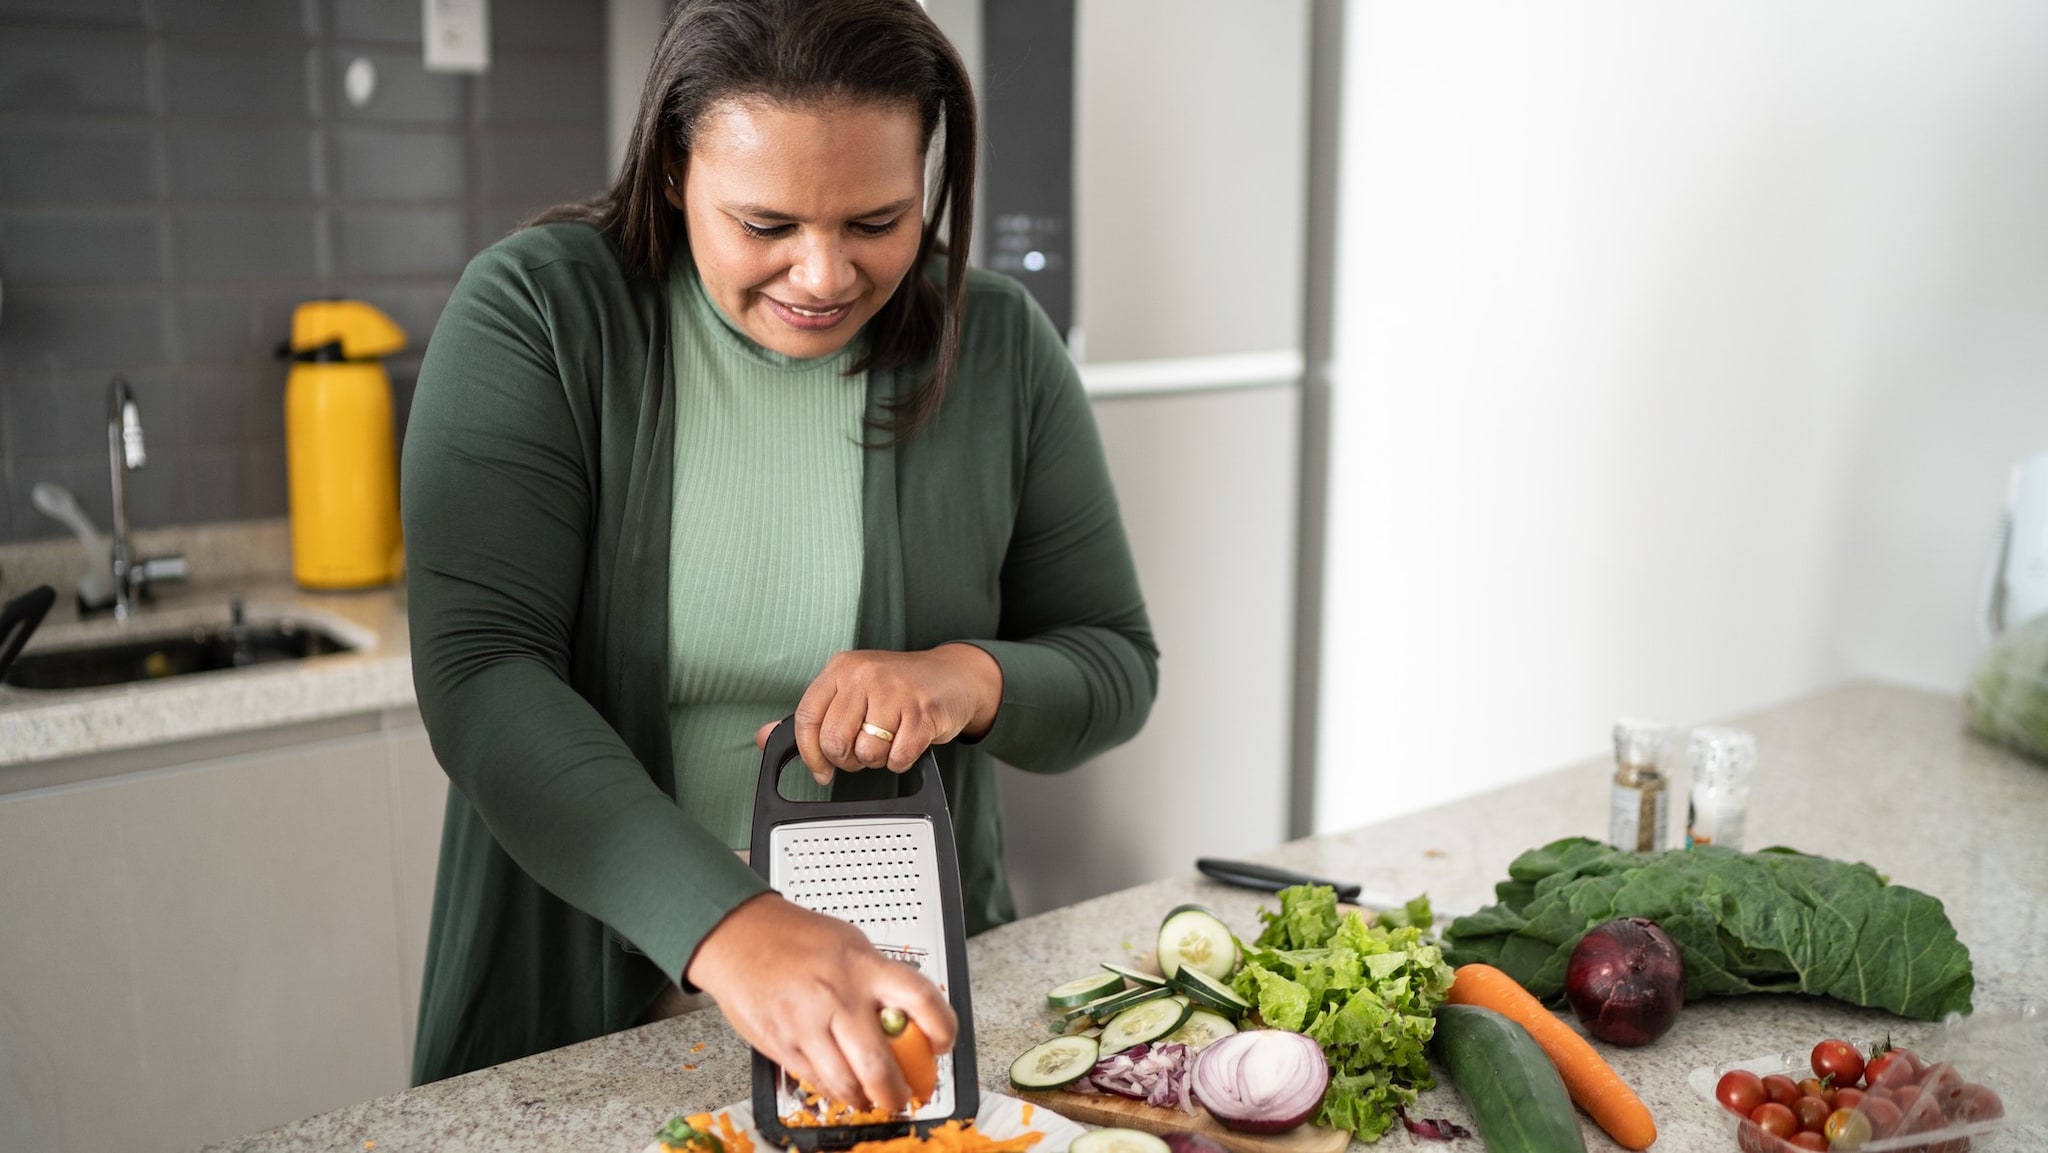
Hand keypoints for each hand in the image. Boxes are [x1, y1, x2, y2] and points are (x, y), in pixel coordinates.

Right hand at [685, 893, 956, 1111]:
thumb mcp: (851, 943)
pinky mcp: (781, 1044)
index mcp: (864, 966)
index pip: (922, 999)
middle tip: (905, 1096)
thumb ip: (881, 977)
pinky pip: (815, 1081)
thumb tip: (912, 1010)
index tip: (943, 1043)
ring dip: (865, 1100)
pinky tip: (841, 1087)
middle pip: (880, 1063)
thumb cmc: (796, 937)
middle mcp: (838, 997)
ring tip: (872, 1099)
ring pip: (846, 1083)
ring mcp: (807, 1024)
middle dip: (898, 1092)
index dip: (943, 1027)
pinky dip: (833, 1091)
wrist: (739, 935)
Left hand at [753, 644, 1002, 784]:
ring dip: (877, 759)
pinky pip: (897, 758)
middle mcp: (865, 675)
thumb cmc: (899, 687)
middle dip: (847, 759)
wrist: (955, 675)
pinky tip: (908, 742)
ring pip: (866, 753)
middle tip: (863, 750)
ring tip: (889, 739)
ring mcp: (895, 691)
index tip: (820, 770)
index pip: (807, 718)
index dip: (809, 753)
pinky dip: (900, 761)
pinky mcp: (922, 711)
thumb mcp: (851, 691)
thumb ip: (811, 716)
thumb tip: (762, 736)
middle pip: (834, 741)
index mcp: (841, 668)